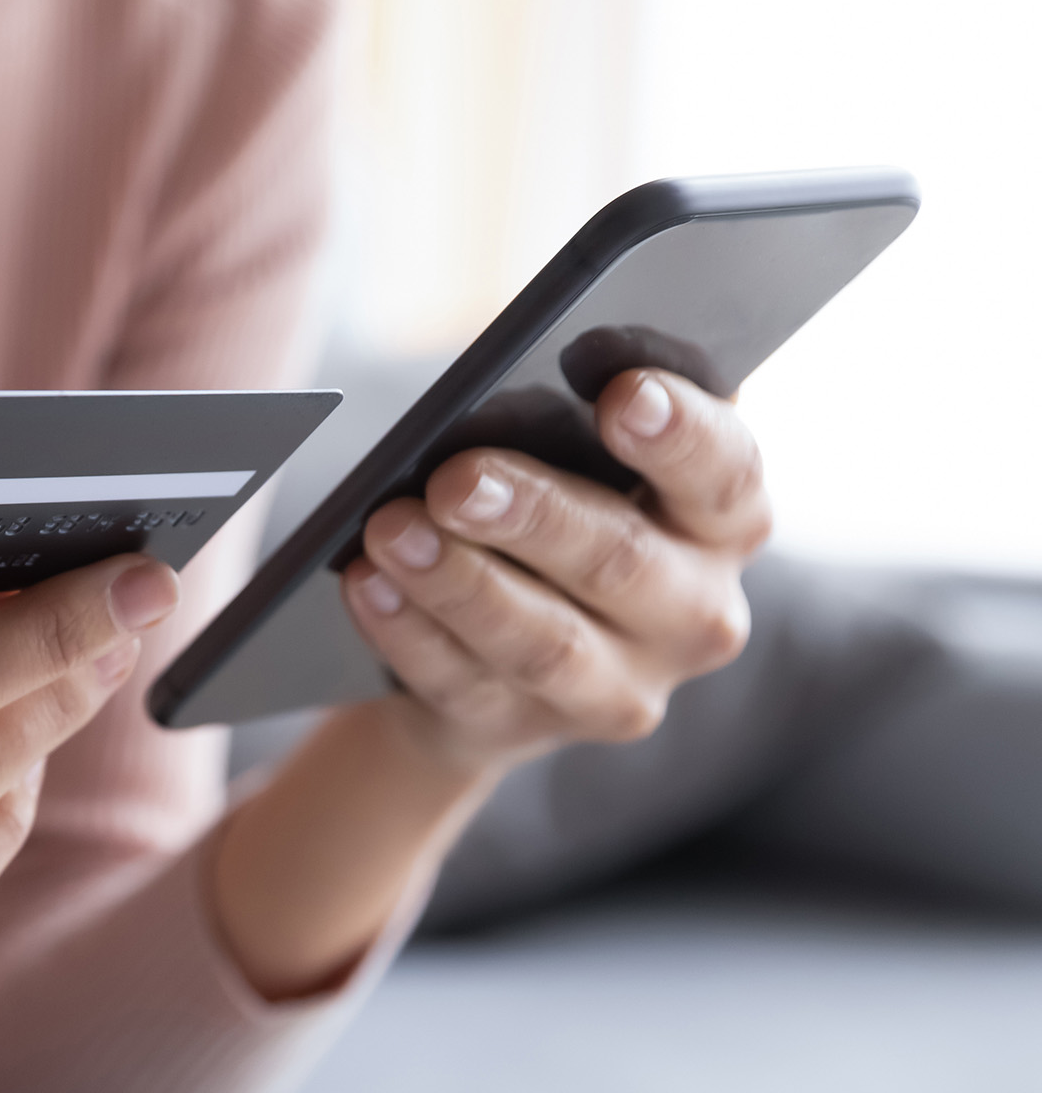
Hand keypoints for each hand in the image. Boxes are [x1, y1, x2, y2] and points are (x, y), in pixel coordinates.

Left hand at [341, 368, 769, 771]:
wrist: (500, 640)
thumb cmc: (554, 501)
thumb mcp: (584, 452)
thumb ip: (581, 410)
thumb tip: (537, 364)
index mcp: (723, 521)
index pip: (726, 474)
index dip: (680, 435)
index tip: (622, 396)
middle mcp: (693, 614)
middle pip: (621, 560)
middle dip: (533, 515)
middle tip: (455, 478)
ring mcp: (615, 686)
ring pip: (541, 640)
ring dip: (458, 582)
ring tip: (389, 529)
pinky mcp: (526, 728)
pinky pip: (462, 683)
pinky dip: (407, 631)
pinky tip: (367, 584)